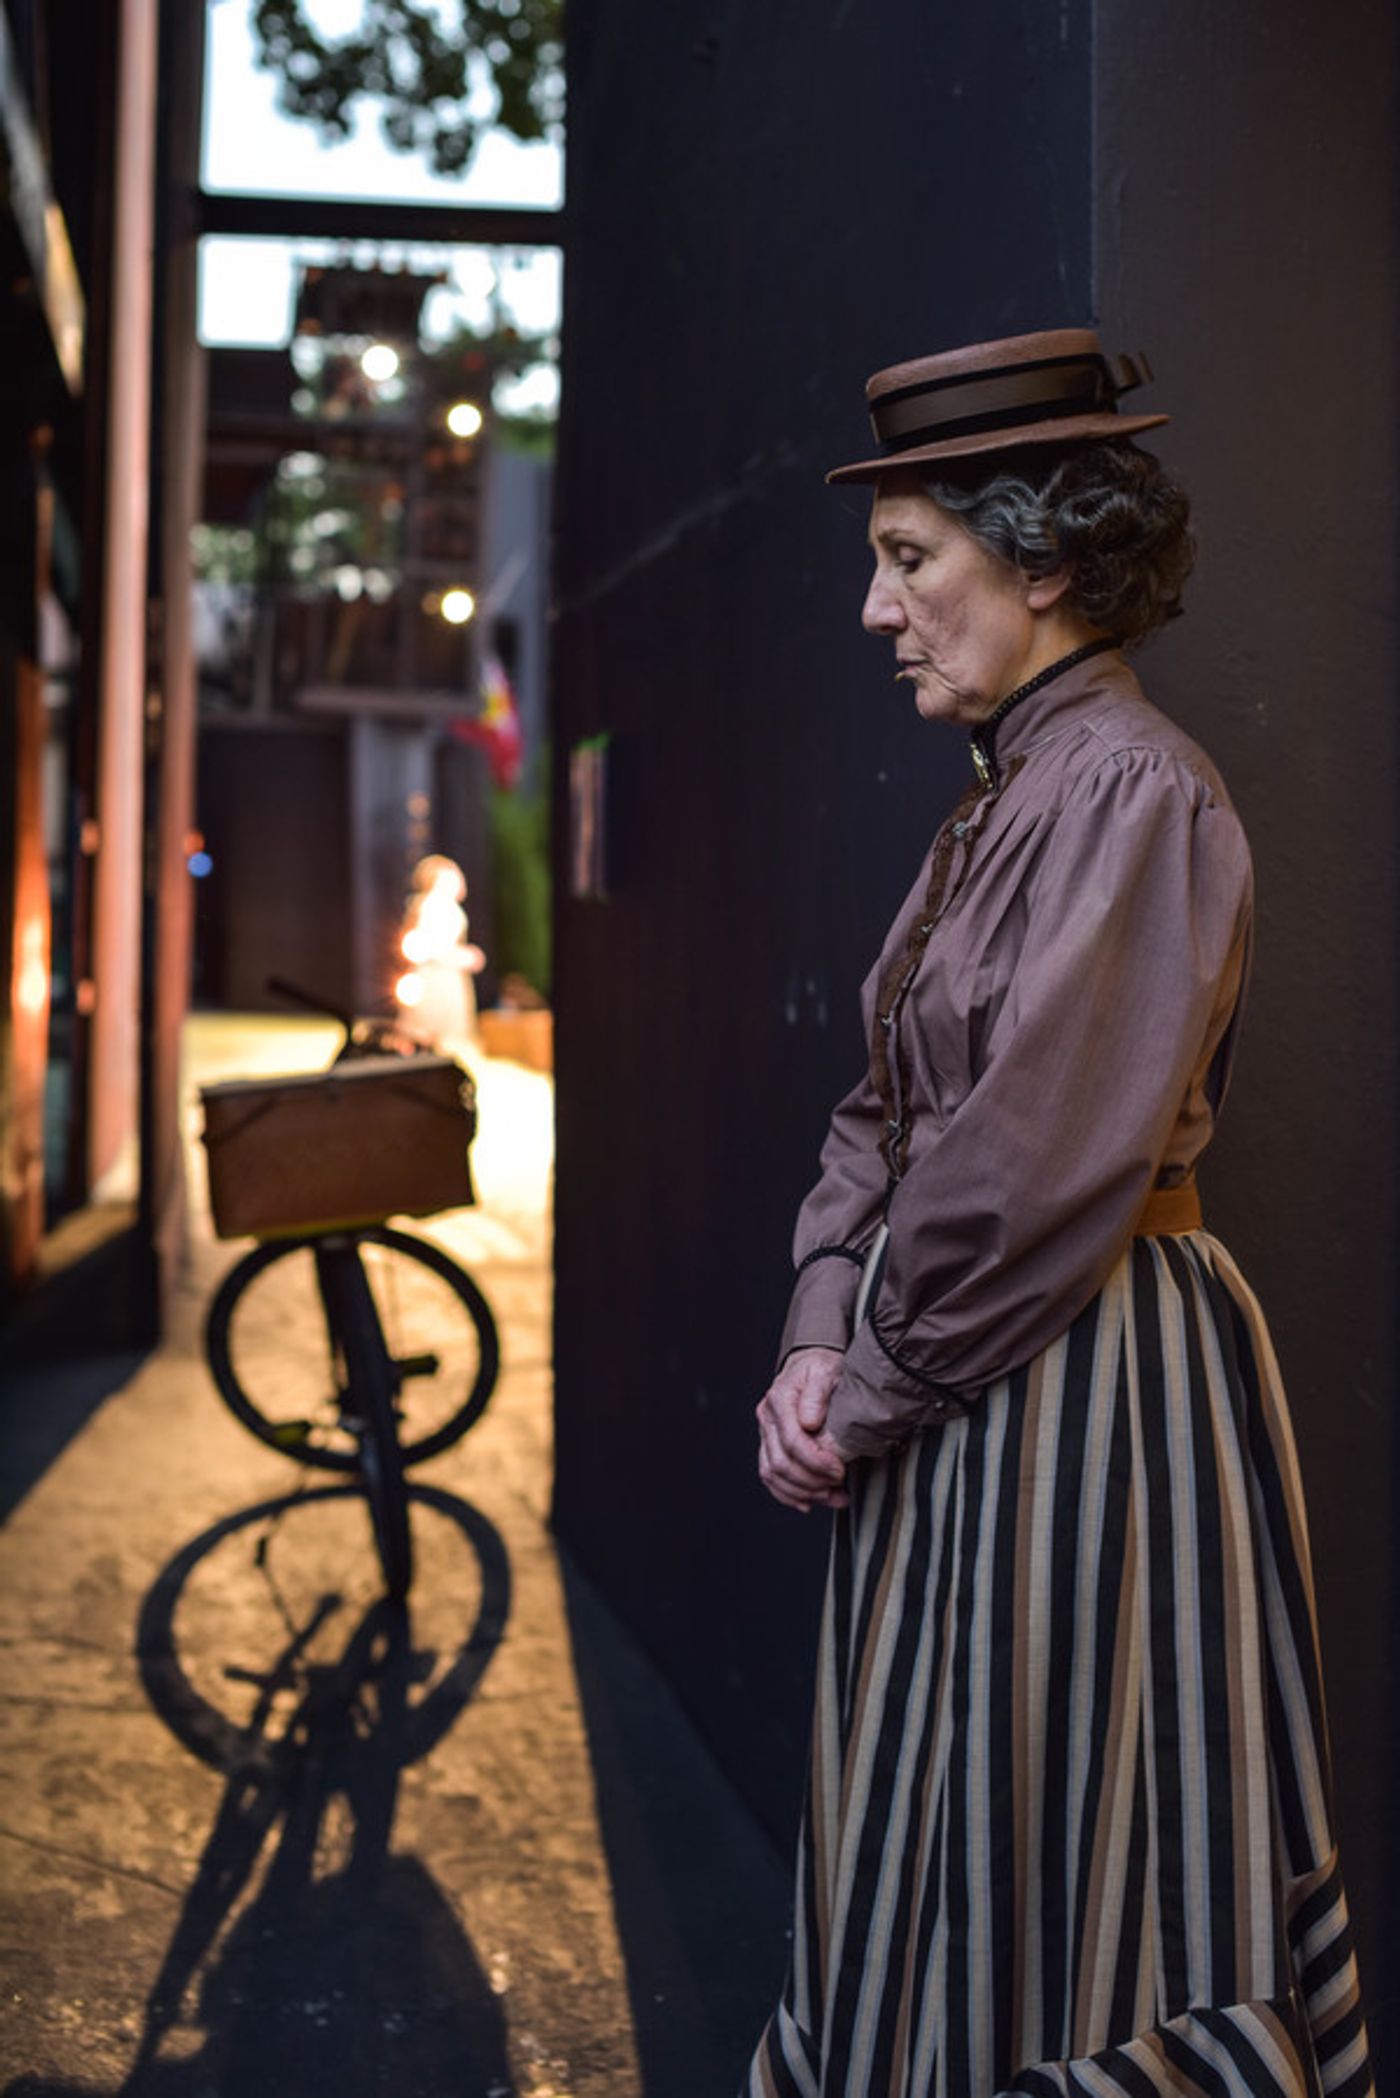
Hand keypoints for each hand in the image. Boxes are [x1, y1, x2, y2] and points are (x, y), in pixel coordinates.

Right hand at [756, 1347, 848, 1511]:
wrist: (810, 1365)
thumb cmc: (821, 1368)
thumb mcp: (826, 1371)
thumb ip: (817, 1394)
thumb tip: (809, 1421)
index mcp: (780, 1399)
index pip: (791, 1441)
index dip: (815, 1461)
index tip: (838, 1469)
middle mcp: (767, 1418)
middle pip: (780, 1462)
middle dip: (811, 1480)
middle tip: (838, 1485)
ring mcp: (765, 1433)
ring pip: (773, 1474)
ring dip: (802, 1492)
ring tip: (831, 1497)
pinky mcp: (769, 1445)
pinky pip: (770, 1476)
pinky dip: (788, 1494)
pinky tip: (809, 1502)